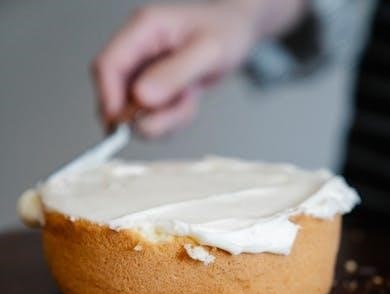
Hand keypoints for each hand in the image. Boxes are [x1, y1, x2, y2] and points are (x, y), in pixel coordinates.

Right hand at [92, 2, 258, 137]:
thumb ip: (174, 75)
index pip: (107, 65)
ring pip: (135, 111)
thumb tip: (142, 98)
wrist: (237, 32)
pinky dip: (172, 118)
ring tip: (189, 99)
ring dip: (163, 117)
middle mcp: (138, 49)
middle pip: (115, 92)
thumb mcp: (207, 52)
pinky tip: (188, 100)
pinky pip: (153, 116)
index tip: (121, 123)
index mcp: (144, 29)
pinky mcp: (152, 87)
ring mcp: (143, 70)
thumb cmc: (225, 31)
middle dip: (140, 114)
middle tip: (169, 117)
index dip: (109, 97)